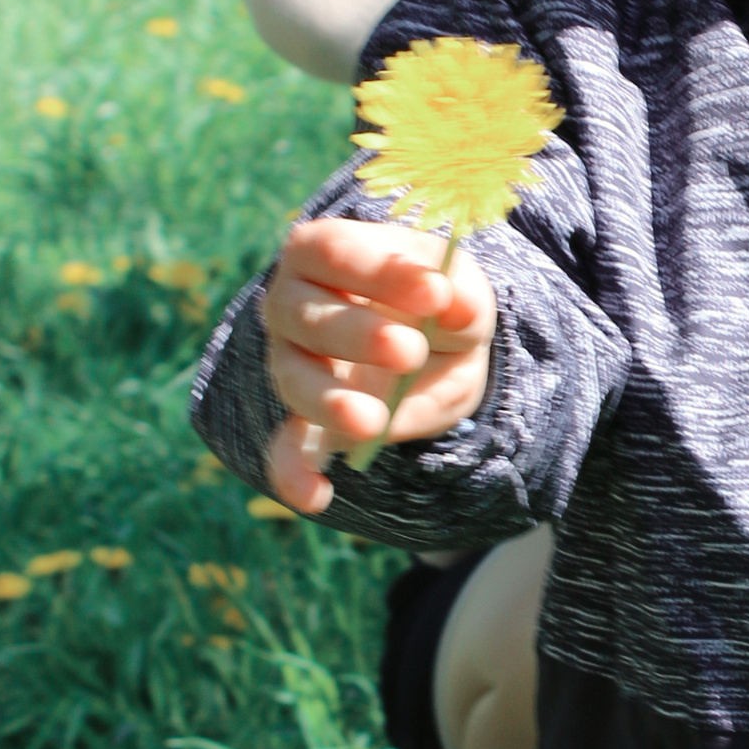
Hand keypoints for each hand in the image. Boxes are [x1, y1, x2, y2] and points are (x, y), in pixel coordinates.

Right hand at [255, 218, 496, 514]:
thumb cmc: (436, 299)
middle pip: (303, 316)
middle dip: (356, 334)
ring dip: (330, 402)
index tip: (434, 293)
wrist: (442, 350)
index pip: (331, 252)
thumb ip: (458, 291)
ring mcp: (294, 365)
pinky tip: (314, 496)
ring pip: (295, 381)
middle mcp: (293, 306)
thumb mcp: (460, 285)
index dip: (377, 272)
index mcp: (324, 253)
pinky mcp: (308, 422)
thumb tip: (452, 303)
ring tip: (372, 421)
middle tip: (409, 351)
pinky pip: (288, 447)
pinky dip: (293, 473)